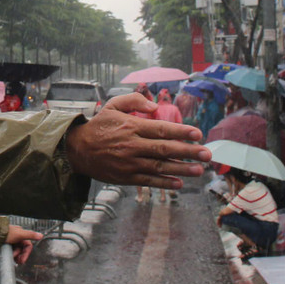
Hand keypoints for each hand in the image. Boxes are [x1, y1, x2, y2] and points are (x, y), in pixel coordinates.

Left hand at [5, 224, 42, 264]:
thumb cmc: (5, 233)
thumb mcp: (19, 234)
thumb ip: (30, 235)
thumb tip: (41, 236)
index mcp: (21, 234)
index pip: (28, 246)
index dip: (26, 254)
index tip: (22, 261)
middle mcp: (16, 238)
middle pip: (22, 250)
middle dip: (20, 256)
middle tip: (17, 262)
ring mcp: (11, 242)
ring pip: (16, 251)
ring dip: (15, 256)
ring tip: (11, 257)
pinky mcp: (5, 245)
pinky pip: (11, 252)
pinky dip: (11, 255)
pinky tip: (9, 256)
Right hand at [65, 93, 209, 188]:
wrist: (77, 149)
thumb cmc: (99, 126)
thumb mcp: (113, 106)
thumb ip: (134, 100)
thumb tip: (155, 106)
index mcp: (131, 126)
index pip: (161, 129)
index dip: (181, 132)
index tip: (198, 133)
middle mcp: (132, 145)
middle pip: (165, 149)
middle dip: (188, 152)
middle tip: (207, 154)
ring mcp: (129, 163)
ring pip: (159, 166)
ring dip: (181, 169)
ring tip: (199, 170)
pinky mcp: (125, 177)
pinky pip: (148, 180)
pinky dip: (164, 182)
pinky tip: (179, 183)